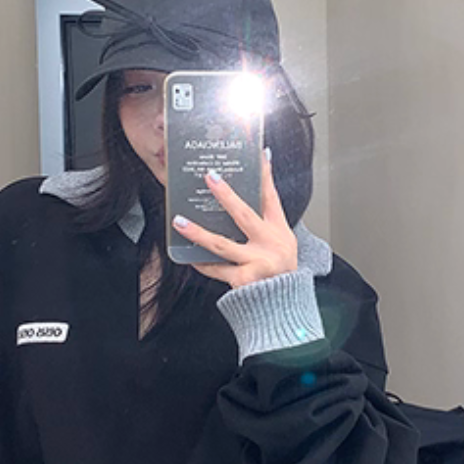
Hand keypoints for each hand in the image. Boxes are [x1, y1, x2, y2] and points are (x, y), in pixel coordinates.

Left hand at [173, 150, 298, 287]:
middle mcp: (270, 244)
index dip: (264, 175)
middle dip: (225, 194)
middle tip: (209, 176)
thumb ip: (265, 225)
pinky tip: (188, 255)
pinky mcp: (243, 280)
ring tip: (179, 221)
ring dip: (197, 232)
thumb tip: (239, 203)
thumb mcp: (283, 246)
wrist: (284, 308)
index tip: (258, 154)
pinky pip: (216, 269)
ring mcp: (257, 262)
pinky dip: (202, 263)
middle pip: (244, 214)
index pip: (271, 198)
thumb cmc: (280, 274)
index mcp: (280, 232)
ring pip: (221, 244)